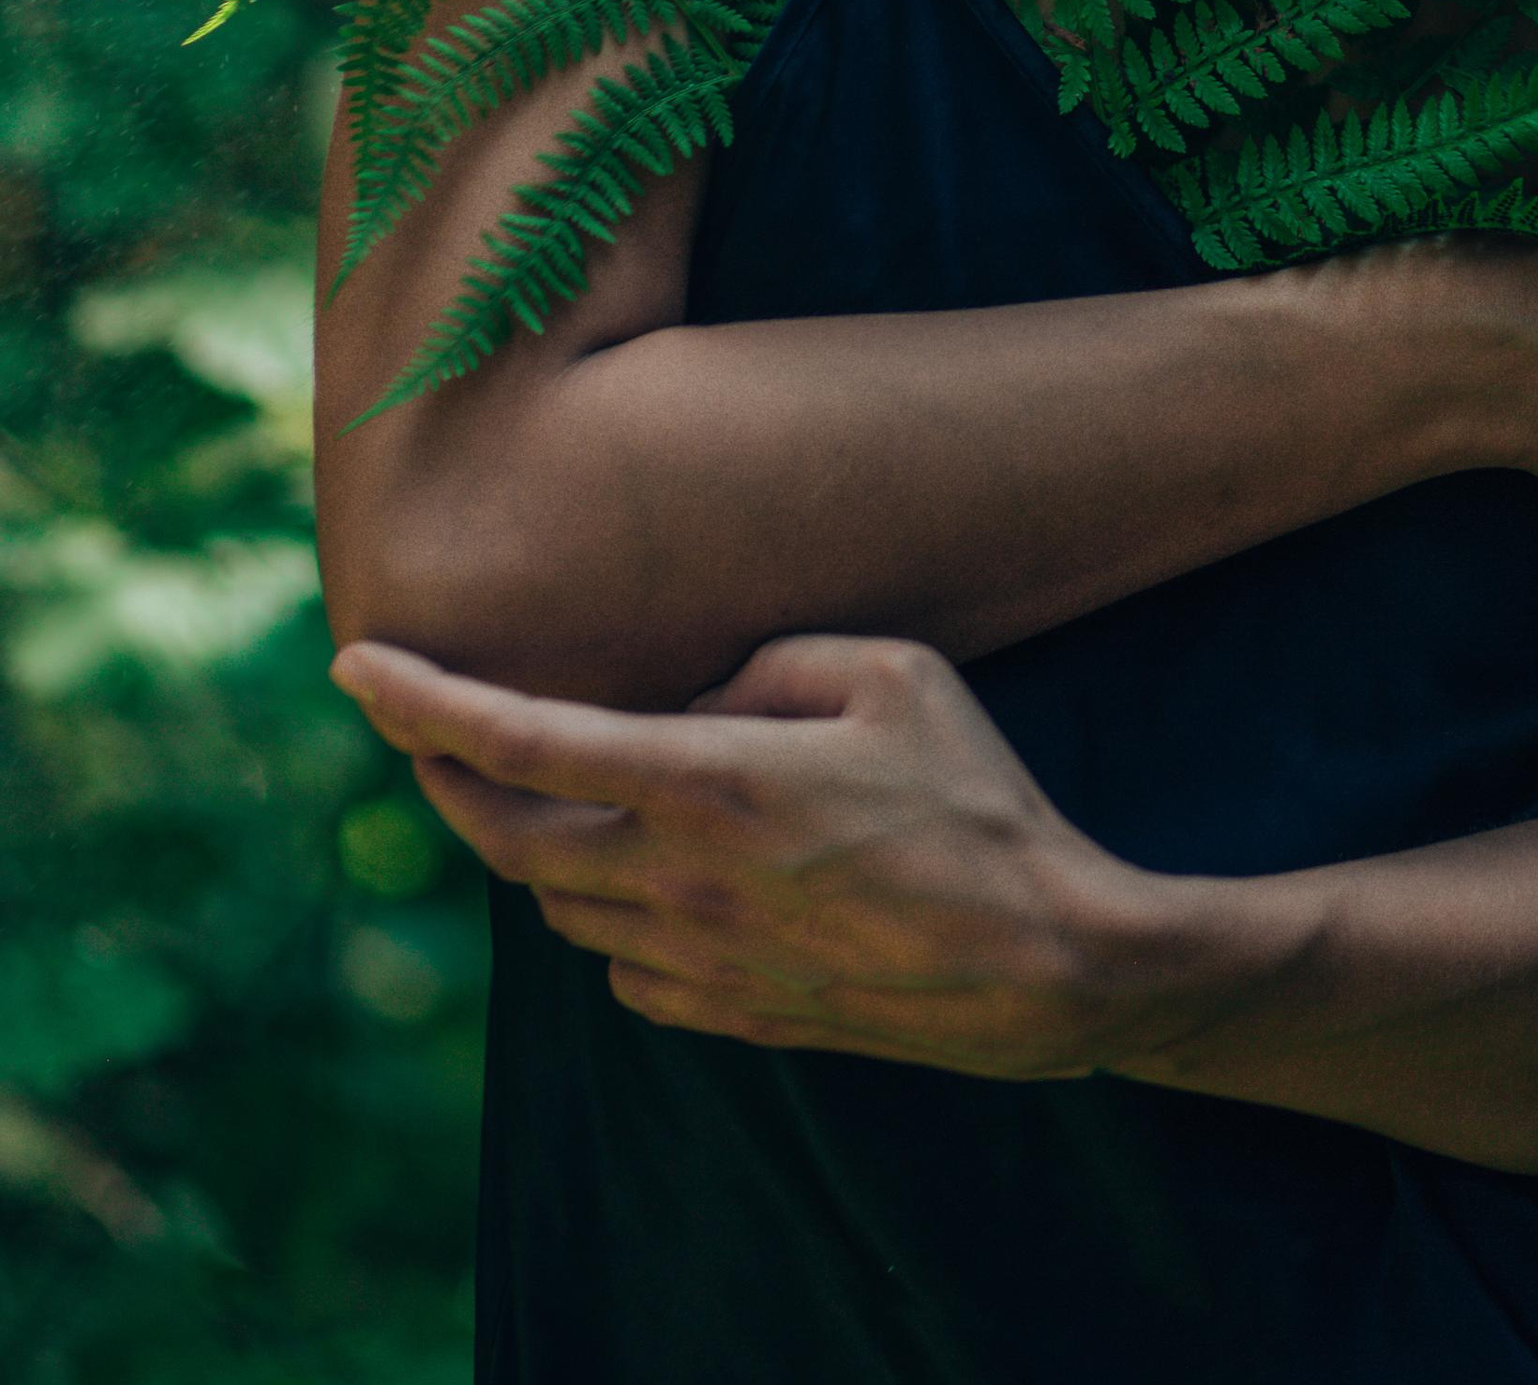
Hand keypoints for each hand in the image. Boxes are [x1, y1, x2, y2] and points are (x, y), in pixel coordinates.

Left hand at [333, 632, 1199, 1067]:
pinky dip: (609, 921)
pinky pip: (624, 971)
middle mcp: (680, 878)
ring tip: (558, 794)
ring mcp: (700, 959)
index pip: (521, 740)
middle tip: (428, 735)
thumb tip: (700, 696)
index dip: (423, 702)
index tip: (354, 666)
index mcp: (709, 778)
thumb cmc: (978, 797)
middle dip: (448, 781)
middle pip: (508, 840)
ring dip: (536, 849)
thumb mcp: (892, 669)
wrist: (1043, 959)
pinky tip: (651, 883)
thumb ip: (771, 661)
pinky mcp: (733, 1015)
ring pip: (560, 908)